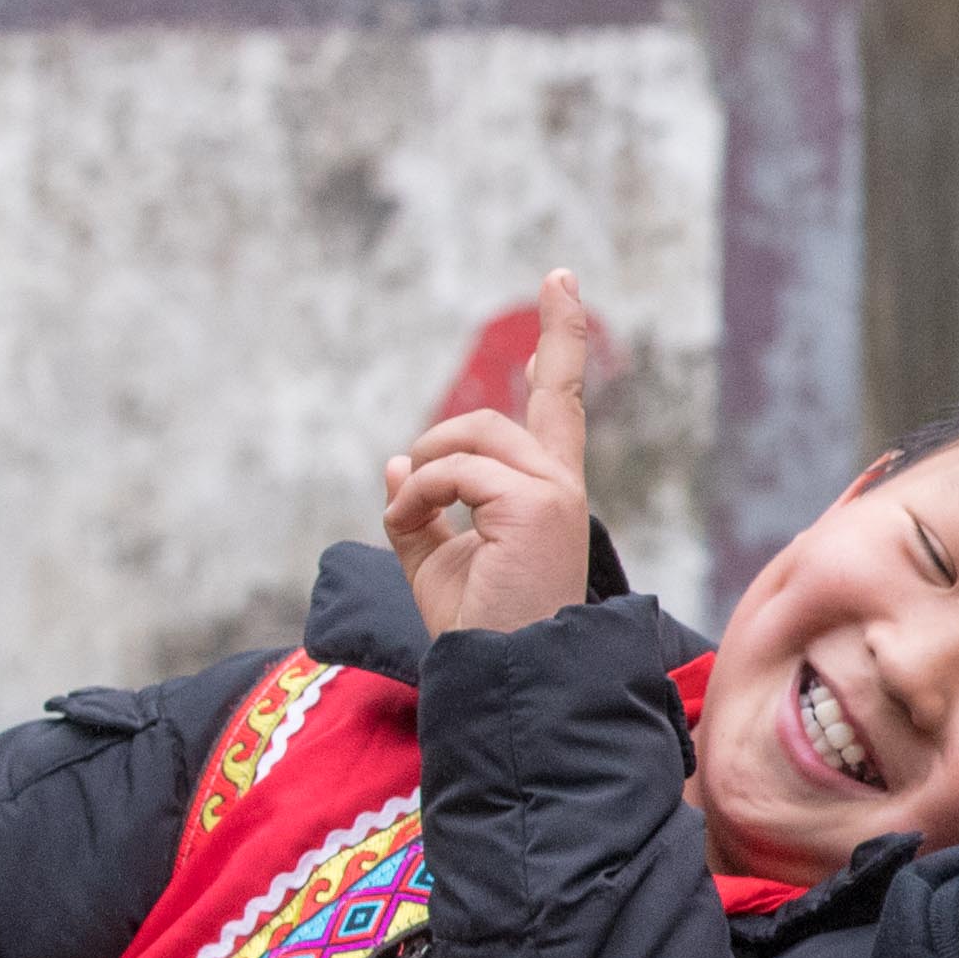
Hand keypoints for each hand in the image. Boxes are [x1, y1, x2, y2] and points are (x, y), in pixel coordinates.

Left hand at [384, 271, 605, 640]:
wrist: (507, 677)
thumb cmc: (478, 631)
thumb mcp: (435, 563)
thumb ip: (419, 510)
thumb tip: (397, 462)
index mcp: (547, 493)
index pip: (559, 401)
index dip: (561, 338)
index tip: (562, 280)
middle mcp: (561, 483)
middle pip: (493, 419)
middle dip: (436, 447)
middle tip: (405, 509)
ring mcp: (555, 491)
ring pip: (470, 438)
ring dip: (422, 475)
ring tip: (404, 522)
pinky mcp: (536, 504)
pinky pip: (452, 472)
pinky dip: (417, 496)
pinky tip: (406, 524)